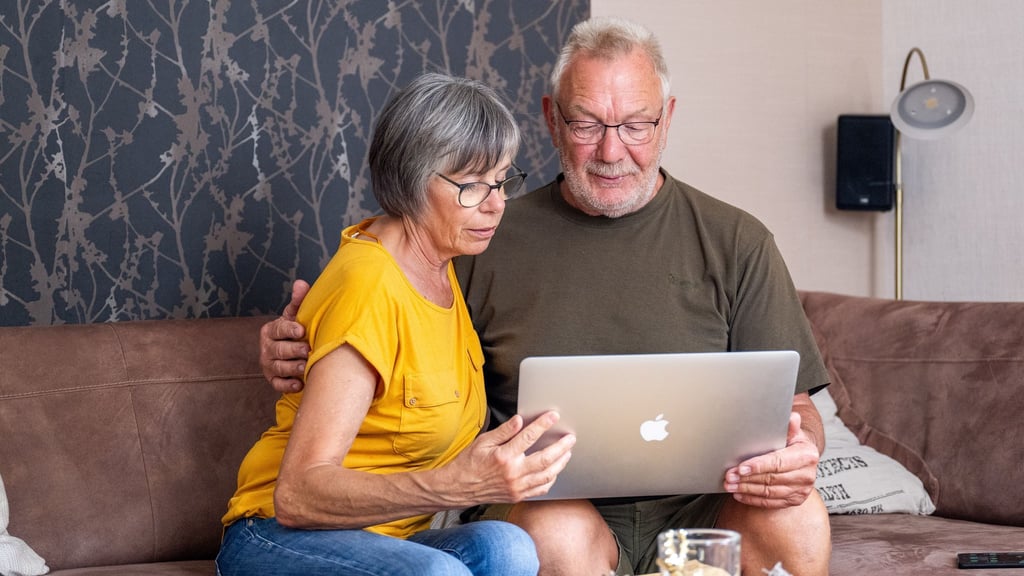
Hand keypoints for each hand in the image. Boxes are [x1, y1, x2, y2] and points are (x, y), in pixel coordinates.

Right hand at [260, 279, 310, 392]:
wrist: (293, 351)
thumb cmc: (296, 330)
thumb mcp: (296, 316)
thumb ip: (299, 302)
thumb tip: (301, 284)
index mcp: (271, 330)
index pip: (278, 329)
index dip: (289, 329)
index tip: (301, 330)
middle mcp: (267, 348)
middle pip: (278, 350)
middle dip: (293, 350)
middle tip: (307, 350)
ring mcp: (269, 365)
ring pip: (278, 368)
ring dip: (293, 368)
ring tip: (306, 367)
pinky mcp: (273, 380)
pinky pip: (278, 384)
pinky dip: (287, 385)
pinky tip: (299, 384)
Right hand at [439, 411, 574, 503]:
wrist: (459, 488)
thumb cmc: (469, 462)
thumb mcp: (483, 441)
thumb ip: (504, 431)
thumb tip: (519, 420)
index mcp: (504, 456)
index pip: (529, 437)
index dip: (543, 424)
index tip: (553, 416)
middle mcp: (513, 473)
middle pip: (545, 458)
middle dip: (561, 447)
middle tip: (570, 438)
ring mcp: (517, 487)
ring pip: (547, 475)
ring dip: (561, 463)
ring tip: (567, 452)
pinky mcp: (517, 496)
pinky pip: (541, 489)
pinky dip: (551, 479)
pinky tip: (555, 470)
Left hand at [723, 411, 819, 508]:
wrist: (803, 458)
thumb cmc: (793, 443)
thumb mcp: (791, 432)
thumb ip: (789, 427)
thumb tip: (792, 417)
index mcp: (807, 455)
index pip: (778, 462)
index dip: (758, 466)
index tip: (740, 468)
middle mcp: (807, 475)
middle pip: (771, 479)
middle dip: (747, 478)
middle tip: (729, 476)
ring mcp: (802, 490)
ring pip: (769, 492)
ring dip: (746, 489)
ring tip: (730, 485)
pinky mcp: (795, 500)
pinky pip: (771, 503)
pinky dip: (753, 499)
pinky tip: (740, 494)